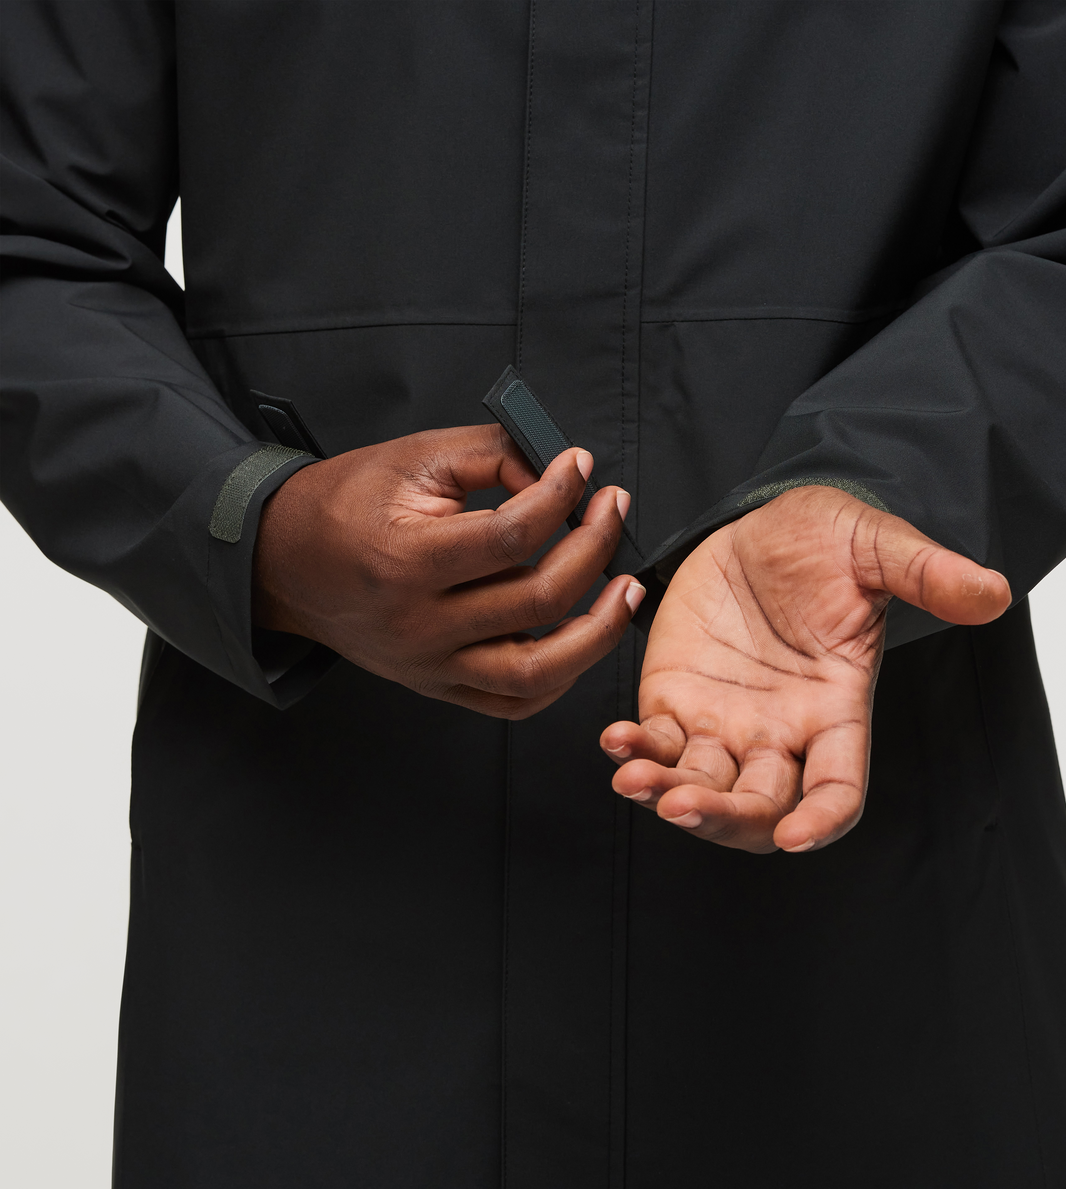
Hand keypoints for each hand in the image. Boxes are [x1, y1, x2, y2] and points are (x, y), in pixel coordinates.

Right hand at [254, 423, 643, 716]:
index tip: (581, 468)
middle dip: (594, 547)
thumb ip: (493, 456)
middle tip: (611, 510)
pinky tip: (583, 636)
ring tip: (626, 589)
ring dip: (598, 630)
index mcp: (407, 561)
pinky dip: (562, 676)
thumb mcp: (412, 459)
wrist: (286, 563)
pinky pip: (515, 702)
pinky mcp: (439, 686)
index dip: (561, 495)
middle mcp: (420, 625)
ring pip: (539, 670)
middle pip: (538, 598)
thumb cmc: (345, 506)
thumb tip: (560, 474)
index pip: (513, 535)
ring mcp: (431, 666)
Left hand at [600, 485, 1009, 851]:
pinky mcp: (676, 700)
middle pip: (759, 808)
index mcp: (835, 711)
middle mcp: (780, 733)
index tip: (798, 836)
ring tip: (633, 778)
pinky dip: (635, 750)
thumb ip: (928, 575)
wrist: (763, 523)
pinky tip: (615, 741)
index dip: (822, 819)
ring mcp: (726, 723)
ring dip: (666, 793)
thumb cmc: (826, 541)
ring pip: (700, 787)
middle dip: (723, 818)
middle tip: (684, 806)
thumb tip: (995, 593)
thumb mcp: (879, 548)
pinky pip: (656, 743)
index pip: (837, 788)